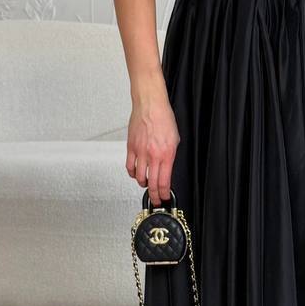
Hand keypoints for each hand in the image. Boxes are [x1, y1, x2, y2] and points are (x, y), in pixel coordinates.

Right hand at [127, 92, 179, 206]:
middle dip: (154, 195)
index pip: (164, 182)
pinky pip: (129, 166)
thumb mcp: (175, 139)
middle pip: (152, 183)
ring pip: (139, 177)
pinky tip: (135, 173)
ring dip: (143, 184)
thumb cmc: (163, 118)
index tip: (164, 197)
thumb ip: (170, 156)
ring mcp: (140, 152)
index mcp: (166, 154)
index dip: (163, 194)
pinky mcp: (131, 148)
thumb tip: (168, 169)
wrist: (150, 105)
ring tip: (146, 184)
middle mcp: (152, 155)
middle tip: (155, 199)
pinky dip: (132, 173)